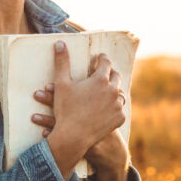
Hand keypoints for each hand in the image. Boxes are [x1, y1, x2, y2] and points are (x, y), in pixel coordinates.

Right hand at [32, 50, 127, 171]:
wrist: (73, 137)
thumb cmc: (66, 109)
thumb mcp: (61, 84)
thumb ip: (62, 62)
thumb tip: (60, 43)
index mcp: (101, 79)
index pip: (106, 62)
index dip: (102, 59)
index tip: (99, 58)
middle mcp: (113, 90)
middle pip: (116, 76)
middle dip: (110, 73)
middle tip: (104, 72)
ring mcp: (117, 105)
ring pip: (120, 93)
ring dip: (114, 90)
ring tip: (108, 90)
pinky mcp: (119, 118)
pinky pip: (120, 108)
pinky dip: (115, 106)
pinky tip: (110, 106)